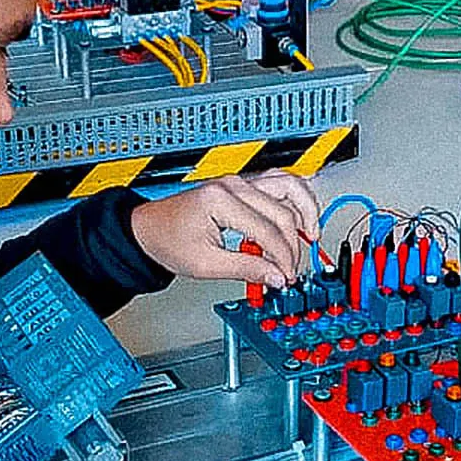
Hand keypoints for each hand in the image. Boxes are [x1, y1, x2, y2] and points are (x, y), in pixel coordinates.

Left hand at [130, 172, 320, 288]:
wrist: (148, 229)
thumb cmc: (168, 240)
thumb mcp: (206, 264)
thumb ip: (245, 269)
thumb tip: (275, 277)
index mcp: (221, 200)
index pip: (268, 231)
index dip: (282, 259)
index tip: (284, 278)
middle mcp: (234, 186)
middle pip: (283, 212)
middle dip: (292, 245)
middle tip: (290, 269)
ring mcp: (239, 183)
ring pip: (289, 186)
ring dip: (305, 211)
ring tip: (312, 235)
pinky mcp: (241, 186)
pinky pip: (279, 185)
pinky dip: (294, 201)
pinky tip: (300, 220)